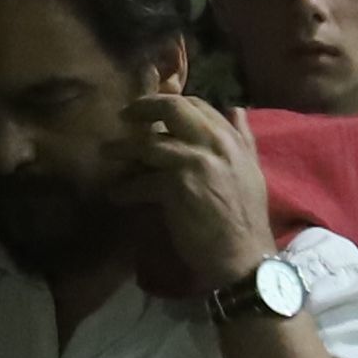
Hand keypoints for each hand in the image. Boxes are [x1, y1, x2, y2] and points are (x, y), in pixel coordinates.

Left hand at [123, 90, 285, 280]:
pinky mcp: (177, 187)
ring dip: (123, 149)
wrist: (245, 255)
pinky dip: (126, 188)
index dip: (169, 102)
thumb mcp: (251, 169)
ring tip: (107, 153)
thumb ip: (243, 137)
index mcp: (231, 139)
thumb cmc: (245, 217)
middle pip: (172, 109)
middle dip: (143, 108)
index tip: (150, 110)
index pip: (196, 104)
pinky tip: (116, 194)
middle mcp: (214, 143)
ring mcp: (195, 162)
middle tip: (124, 115)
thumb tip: (236, 108)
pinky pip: (142, 181)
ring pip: (149, 144)